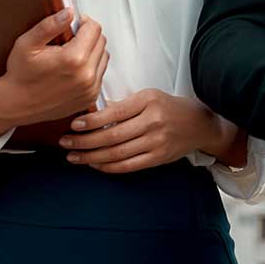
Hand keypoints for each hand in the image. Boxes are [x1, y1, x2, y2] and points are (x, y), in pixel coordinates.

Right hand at [0, 11, 107, 126]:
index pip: (94, 28)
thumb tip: (69, 13)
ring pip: (103, 57)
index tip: (73, 25)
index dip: (83, 22)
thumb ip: (49, 25)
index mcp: (73, 59)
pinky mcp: (90, 97)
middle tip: (69, 39)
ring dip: (91, 51)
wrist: (15, 105)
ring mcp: (90, 88)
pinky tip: (73, 68)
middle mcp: (86, 75)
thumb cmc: (20, 75)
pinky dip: (91, 67)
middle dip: (88, 36)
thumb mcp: (27, 44)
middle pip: (101, 41)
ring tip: (70, 54)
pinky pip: (100, 73)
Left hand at [60, 88, 239, 173]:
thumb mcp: (148, 96)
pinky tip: (94, 164)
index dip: (91, 122)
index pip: (113, 114)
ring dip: (91, 157)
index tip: (73, 125)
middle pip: (112, 137)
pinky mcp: (158, 158)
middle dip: (84, 142)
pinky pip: (127, 166)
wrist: (199, 124)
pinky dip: (108, 167)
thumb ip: (122, 105)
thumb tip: (92, 114)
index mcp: (148, 101)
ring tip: (74, 156)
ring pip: (117, 154)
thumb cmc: (168, 107)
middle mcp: (152, 122)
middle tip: (65, 143)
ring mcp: (156, 142)